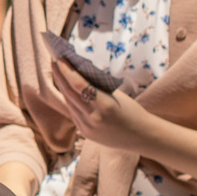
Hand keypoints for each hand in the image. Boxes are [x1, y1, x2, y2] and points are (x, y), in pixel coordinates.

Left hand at [37, 60, 157, 151]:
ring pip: (69, 103)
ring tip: (59, 73)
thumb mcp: (117, 95)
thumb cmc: (133, 111)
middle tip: (54, 62)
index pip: (79, 85)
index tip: (60, 59)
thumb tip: (79, 72)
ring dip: (62, 88)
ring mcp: (88, 127)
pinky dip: (69, 100)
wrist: (142, 136)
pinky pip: (73, 113)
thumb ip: (98, 86)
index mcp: (105, 105)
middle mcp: (94, 117)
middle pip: (69, 93)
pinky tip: (66, 90)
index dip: (67, 71)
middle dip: (60, 76)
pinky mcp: (85, 133)